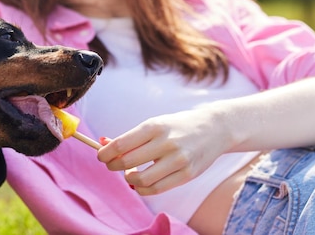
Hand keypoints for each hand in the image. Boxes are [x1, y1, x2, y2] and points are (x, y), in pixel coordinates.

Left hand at [97, 108, 228, 194]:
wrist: (213, 129)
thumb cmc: (176, 127)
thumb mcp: (154, 125)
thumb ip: (130, 137)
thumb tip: (103, 143)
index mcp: (154, 126)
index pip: (121, 144)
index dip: (106, 153)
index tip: (101, 155)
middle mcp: (166, 142)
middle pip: (128, 162)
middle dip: (113, 165)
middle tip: (112, 164)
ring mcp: (178, 160)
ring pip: (142, 180)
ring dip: (128, 179)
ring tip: (129, 174)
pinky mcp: (187, 175)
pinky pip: (157, 189)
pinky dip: (142, 189)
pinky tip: (140, 183)